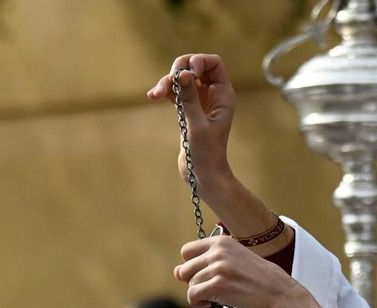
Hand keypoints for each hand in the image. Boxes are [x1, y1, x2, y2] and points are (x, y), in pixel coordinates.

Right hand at [147, 53, 235, 196]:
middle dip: (179, 70)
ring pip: (182, 79)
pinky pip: (175, 92)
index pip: (214, 63)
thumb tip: (183, 73)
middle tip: (169, 82)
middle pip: (195, 66)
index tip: (187, 73)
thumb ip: (190, 98)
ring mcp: (199, 101)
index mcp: (223, 95)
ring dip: (168, 82)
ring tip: (156, 93)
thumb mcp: (197, 125)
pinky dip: (164, 92)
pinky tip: (153, 95)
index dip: (199, 61)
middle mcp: (213, 95)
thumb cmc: (206, 154)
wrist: (203, 176)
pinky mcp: (187, 110)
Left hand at [176, 235, 301, 307]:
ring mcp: (217, 267)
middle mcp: (218, 251)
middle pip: (184, 269)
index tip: (209, 276)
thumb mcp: (234, 263)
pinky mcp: (217, 285)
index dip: (193, 267)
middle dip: (195, 282)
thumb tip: (175, 272)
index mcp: (222, 242)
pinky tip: (214, 303)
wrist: (280, 296)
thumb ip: (206, 264)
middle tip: (214, 289)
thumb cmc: (260, 282)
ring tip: (219, 296)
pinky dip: (200, 303)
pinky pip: (192, 296)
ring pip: (189, 284)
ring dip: (201, 294)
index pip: (187, 251)